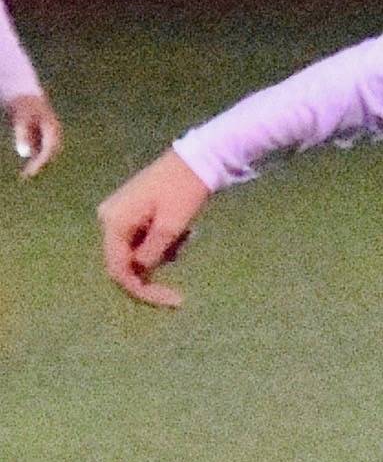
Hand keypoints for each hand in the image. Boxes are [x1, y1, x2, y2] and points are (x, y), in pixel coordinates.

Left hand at [9, 90, 60, 175]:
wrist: (23, 93)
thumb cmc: (22, 106)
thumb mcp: (20, 121)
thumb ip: (22, 137)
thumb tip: (24, 154)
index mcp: (52, 129)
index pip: (48, 151)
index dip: (39, 163)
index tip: (30, 172)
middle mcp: (54, 133)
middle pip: (50, 153)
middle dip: (40, 164)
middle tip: (27, 174)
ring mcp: (50, 133)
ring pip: (47, 152)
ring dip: (39, 161)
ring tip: (26, 171)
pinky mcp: (44, 134)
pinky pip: (42, 148)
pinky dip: (35, 155)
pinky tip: (27, 161)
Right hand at [97, 149, 210, 308]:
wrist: (194, 161)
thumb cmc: (184, 191)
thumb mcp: (171, 227)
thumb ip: (152, 253)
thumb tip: (140, 271)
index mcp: (115, 222)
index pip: (119, 270)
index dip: (143, 290)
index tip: (172, 300)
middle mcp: (109, 219)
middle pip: (126, 264)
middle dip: (155, 271)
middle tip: (183, 274)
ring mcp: (119, 216)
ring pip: (137, 254)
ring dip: (163, 255)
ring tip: (186, 235)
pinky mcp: (132, 214)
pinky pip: (144, 241)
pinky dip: (163, 244)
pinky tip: (183, 230)